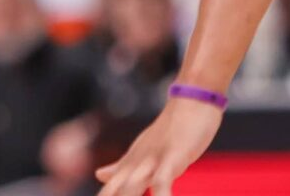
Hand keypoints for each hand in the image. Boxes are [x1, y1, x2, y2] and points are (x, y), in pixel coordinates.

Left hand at [94, 97, 222, 195]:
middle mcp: (136, 164)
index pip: (109, 192)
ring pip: (132, 188)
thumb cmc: (170, 130)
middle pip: (115, 192)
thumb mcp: (142, 153)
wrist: (191, 102)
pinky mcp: (172, 157)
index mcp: (129, 165)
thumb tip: (99, 174)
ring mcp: (152, 160)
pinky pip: (162, 181)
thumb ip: (121, 167)